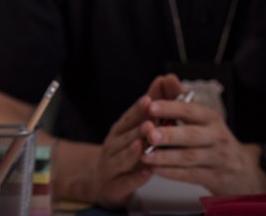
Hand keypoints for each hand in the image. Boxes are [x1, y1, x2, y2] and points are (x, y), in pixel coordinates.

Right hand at [87, 74, 182, 207]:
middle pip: (126, 136)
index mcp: (120, 129)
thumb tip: (164, 80)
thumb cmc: (124, 150)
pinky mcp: (115, 186)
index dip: (139, 108)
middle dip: (138, 129)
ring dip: (134, 151)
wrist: (102, 180)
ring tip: (144, 145)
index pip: (129, 117)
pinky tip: (147, 172)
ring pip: (123, 157)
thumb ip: (150, 107)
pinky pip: (126, 181)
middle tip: (151, 122)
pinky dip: (136, 177)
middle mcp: (114, 145)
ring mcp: (112, 165)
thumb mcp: (134, 128)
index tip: (149, 99)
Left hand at [139, 91, 265, 194]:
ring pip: (189, 157)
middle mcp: (217, 136)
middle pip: (192, 135)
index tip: (151, 106)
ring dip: (165, 157)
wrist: (242, 170)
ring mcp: (218, 159)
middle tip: (149, 134)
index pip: (191, 110)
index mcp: (211, 118)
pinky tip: (155, 169)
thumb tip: (167, 78)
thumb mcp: (201, 118)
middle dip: (169, 135)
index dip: (171, 108)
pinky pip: (191, 175)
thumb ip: (180, 99)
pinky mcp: (215, 178)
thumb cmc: (212, 139)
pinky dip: (172, 173)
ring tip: (144, 155)